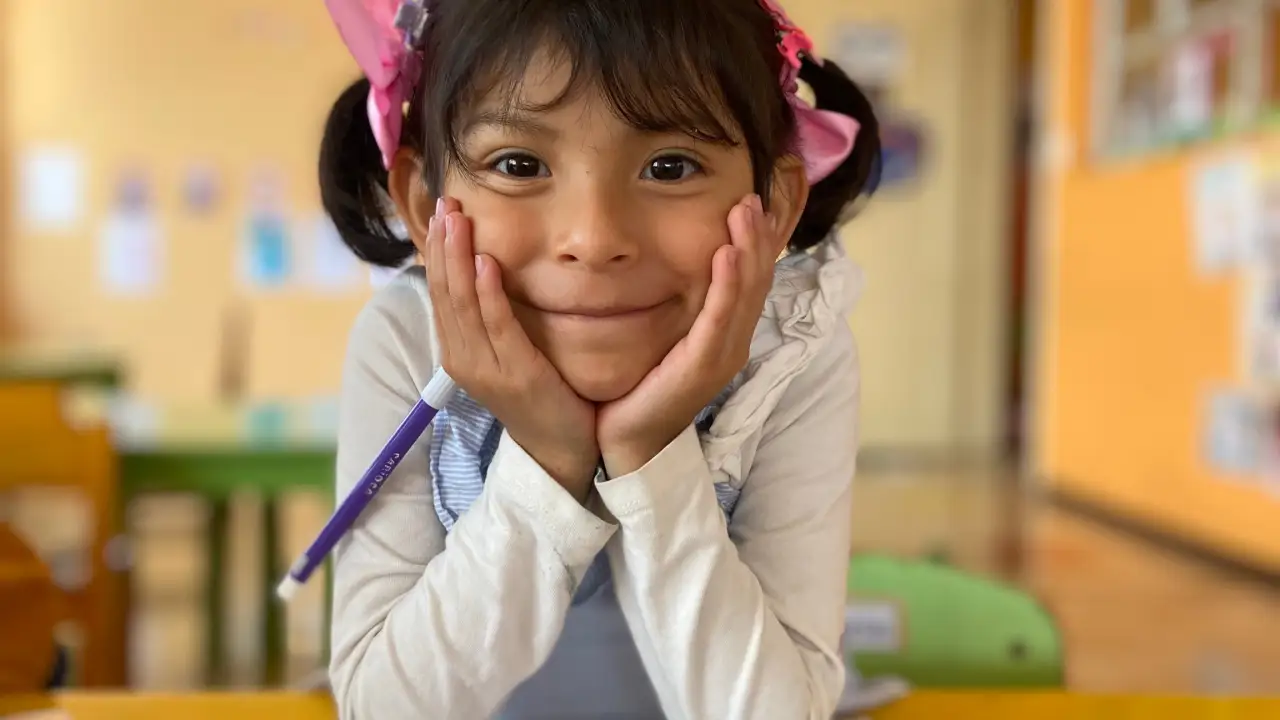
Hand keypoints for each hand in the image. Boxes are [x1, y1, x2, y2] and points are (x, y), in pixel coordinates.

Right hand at [425, 198, 599, 500]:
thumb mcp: (508, 353)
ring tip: (459, 220)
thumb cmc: (540, 396)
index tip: (443, 212)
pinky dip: (489, 292)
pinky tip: (488, 262)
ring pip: (462, 302)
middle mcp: (462, 357)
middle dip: (444, 244)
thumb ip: (495, 318)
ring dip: (459, 257)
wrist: (561, 450)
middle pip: (444, 290)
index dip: (439, 250)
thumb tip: (491, 270)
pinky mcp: (514, 374)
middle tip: (447, 203)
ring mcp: (484, 368)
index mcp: (458, 350)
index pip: (440, 291)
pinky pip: (496, 325)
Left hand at [596, 194, 779, 476]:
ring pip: (746, 293)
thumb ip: (676, 302)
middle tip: (758, 193)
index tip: (770, 197)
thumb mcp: (665, 334)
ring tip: (747, 210)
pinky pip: (718, 320)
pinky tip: (726, 255)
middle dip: (761, 233)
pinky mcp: (702, 368)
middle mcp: (732, 341)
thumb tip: (673, 259)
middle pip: (757, 278)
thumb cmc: (641, 387)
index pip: (754, 275)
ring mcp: (721, 355)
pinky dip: (727, 286)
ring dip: (748, 249)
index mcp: (726, 331)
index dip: (766, 237)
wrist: (626, 441)